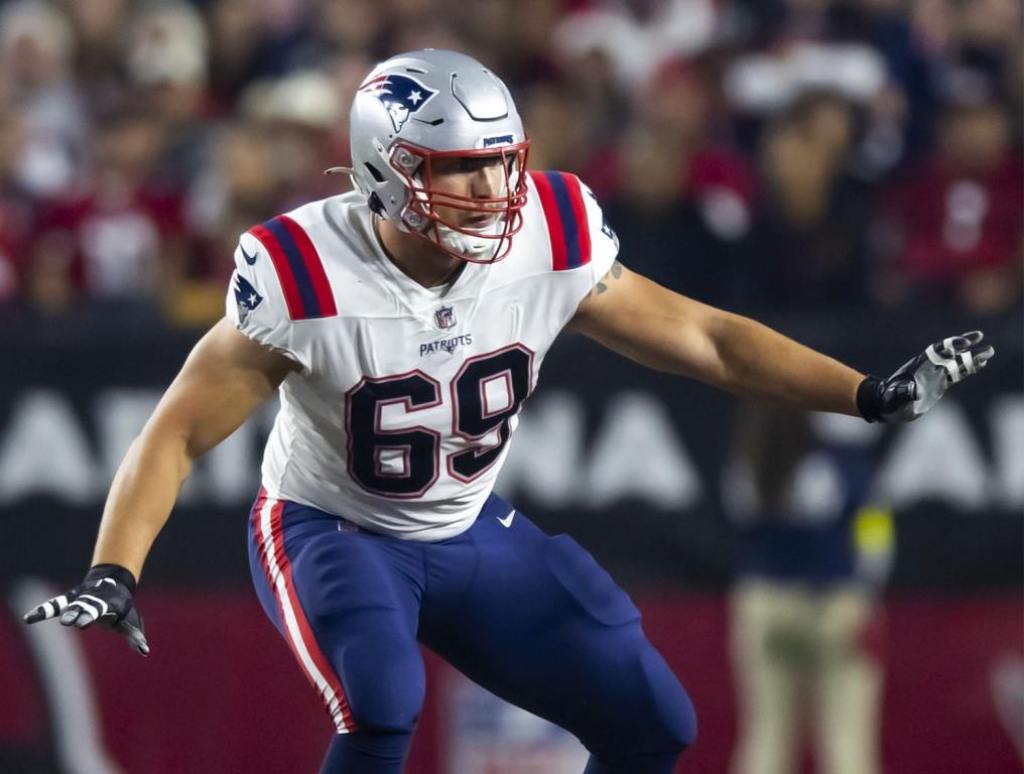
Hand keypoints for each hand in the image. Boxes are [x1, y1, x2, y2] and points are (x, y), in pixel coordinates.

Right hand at [23, 564, 149, 654]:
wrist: (114, 580)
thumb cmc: (124, 608)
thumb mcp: (131, 622)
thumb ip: (135, 637)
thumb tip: (145, 651)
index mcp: (111, 604)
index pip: (101, 610)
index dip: (91, 616)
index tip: (83, 624)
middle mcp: (94, 599)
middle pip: (85, 606)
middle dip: (79, 614)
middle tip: (70, 622)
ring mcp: (81, 598)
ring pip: (70, 604)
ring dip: (61, 612)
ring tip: (42, 619)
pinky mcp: (71, 599)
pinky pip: (56, 604)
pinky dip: (43, 610)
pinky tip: (28, 618)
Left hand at [857, 330, 994, 422]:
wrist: (889, 406)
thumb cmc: (890, 400)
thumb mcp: (895, 397)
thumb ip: (905, 393)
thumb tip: (915, 391)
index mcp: (920, 365)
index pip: (937, 351)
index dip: (950, 345)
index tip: (964, 343)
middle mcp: (929, 367)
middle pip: (949, 352)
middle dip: (963, 344)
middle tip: (980, 336)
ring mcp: (935, 374)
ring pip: (957, 362)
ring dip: (972, 357)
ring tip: (989, 351)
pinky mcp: (940, 383)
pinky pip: (957, 373)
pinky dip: (969, 368)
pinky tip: (981, 364)